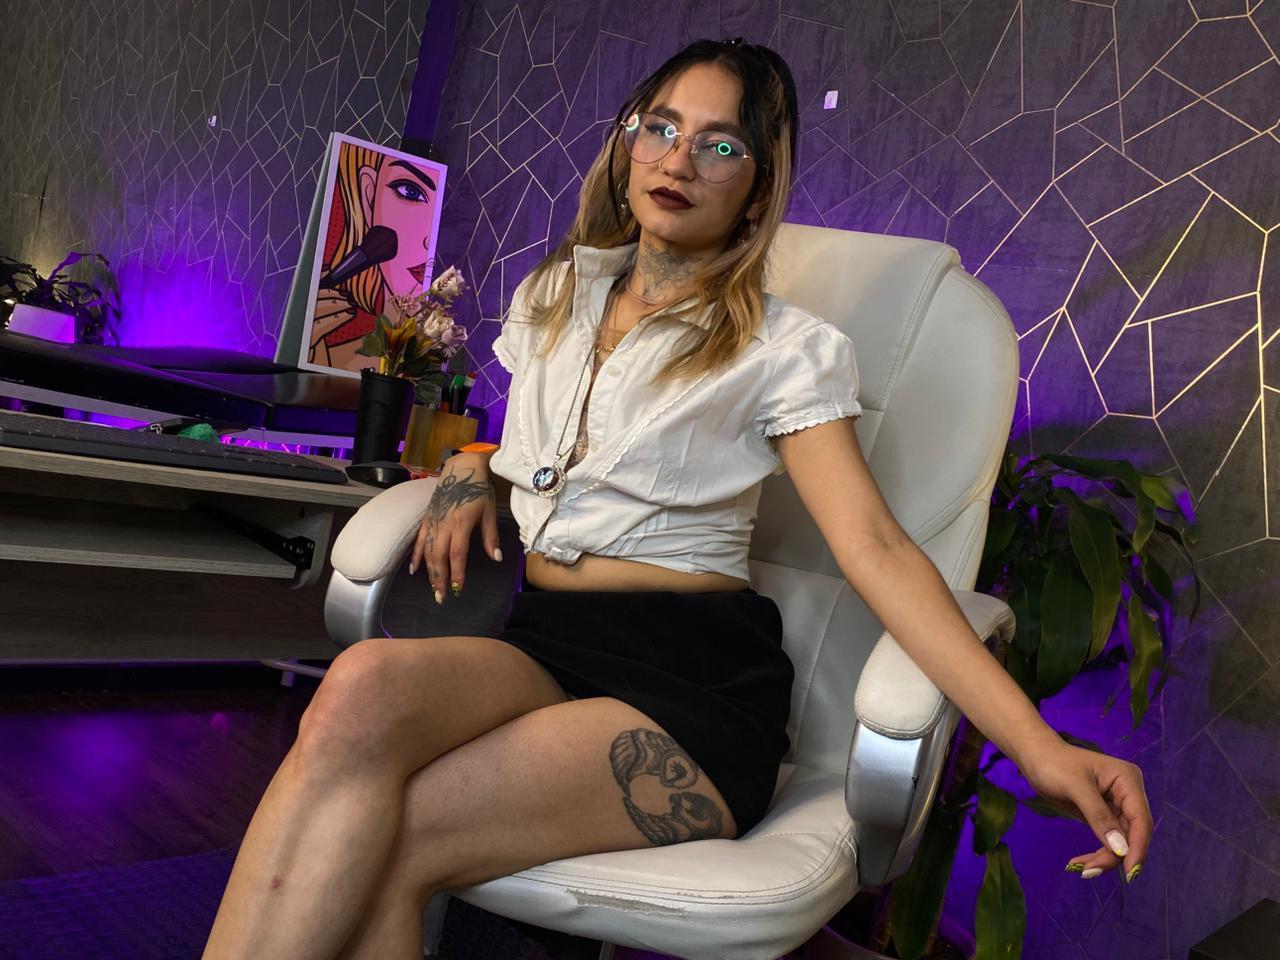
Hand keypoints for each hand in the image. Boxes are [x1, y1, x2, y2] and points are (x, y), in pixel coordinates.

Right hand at [408, 454, 502, 604]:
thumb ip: (490, 536)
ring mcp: (433, 522)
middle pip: (438, 556)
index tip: (459, 589)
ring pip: (427, 551)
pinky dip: (415, 556)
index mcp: (460, 523)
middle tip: (442, 597)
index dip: (457, 572)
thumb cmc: (478, 490)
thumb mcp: (489, 512)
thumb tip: (496, 558)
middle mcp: (443, 524)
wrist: (462, 468)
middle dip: (440, 579)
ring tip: (433, 589)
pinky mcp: (427, 519)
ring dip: (429, 572)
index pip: (457, 553)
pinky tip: (414, 570)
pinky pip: (418, 540)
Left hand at [1018, 741, 1152, 882]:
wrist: (1035, 757)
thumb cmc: (1054, 764)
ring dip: (1103, 858)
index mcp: (1128, 780)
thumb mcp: (1075, 788)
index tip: (1130, 873)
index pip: (1141, 819)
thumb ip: (1099, 817)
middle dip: (1114, 855)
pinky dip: (1097, 853)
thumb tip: (1121, 849)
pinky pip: (1108, 840)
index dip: (1138, 847)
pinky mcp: (1104, 815)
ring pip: (1120, 841)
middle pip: (1132, 834)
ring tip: (1080, 868)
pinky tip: (1080, 863)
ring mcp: (1117, 805)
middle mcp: (1128, 794)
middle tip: (1088, 871)